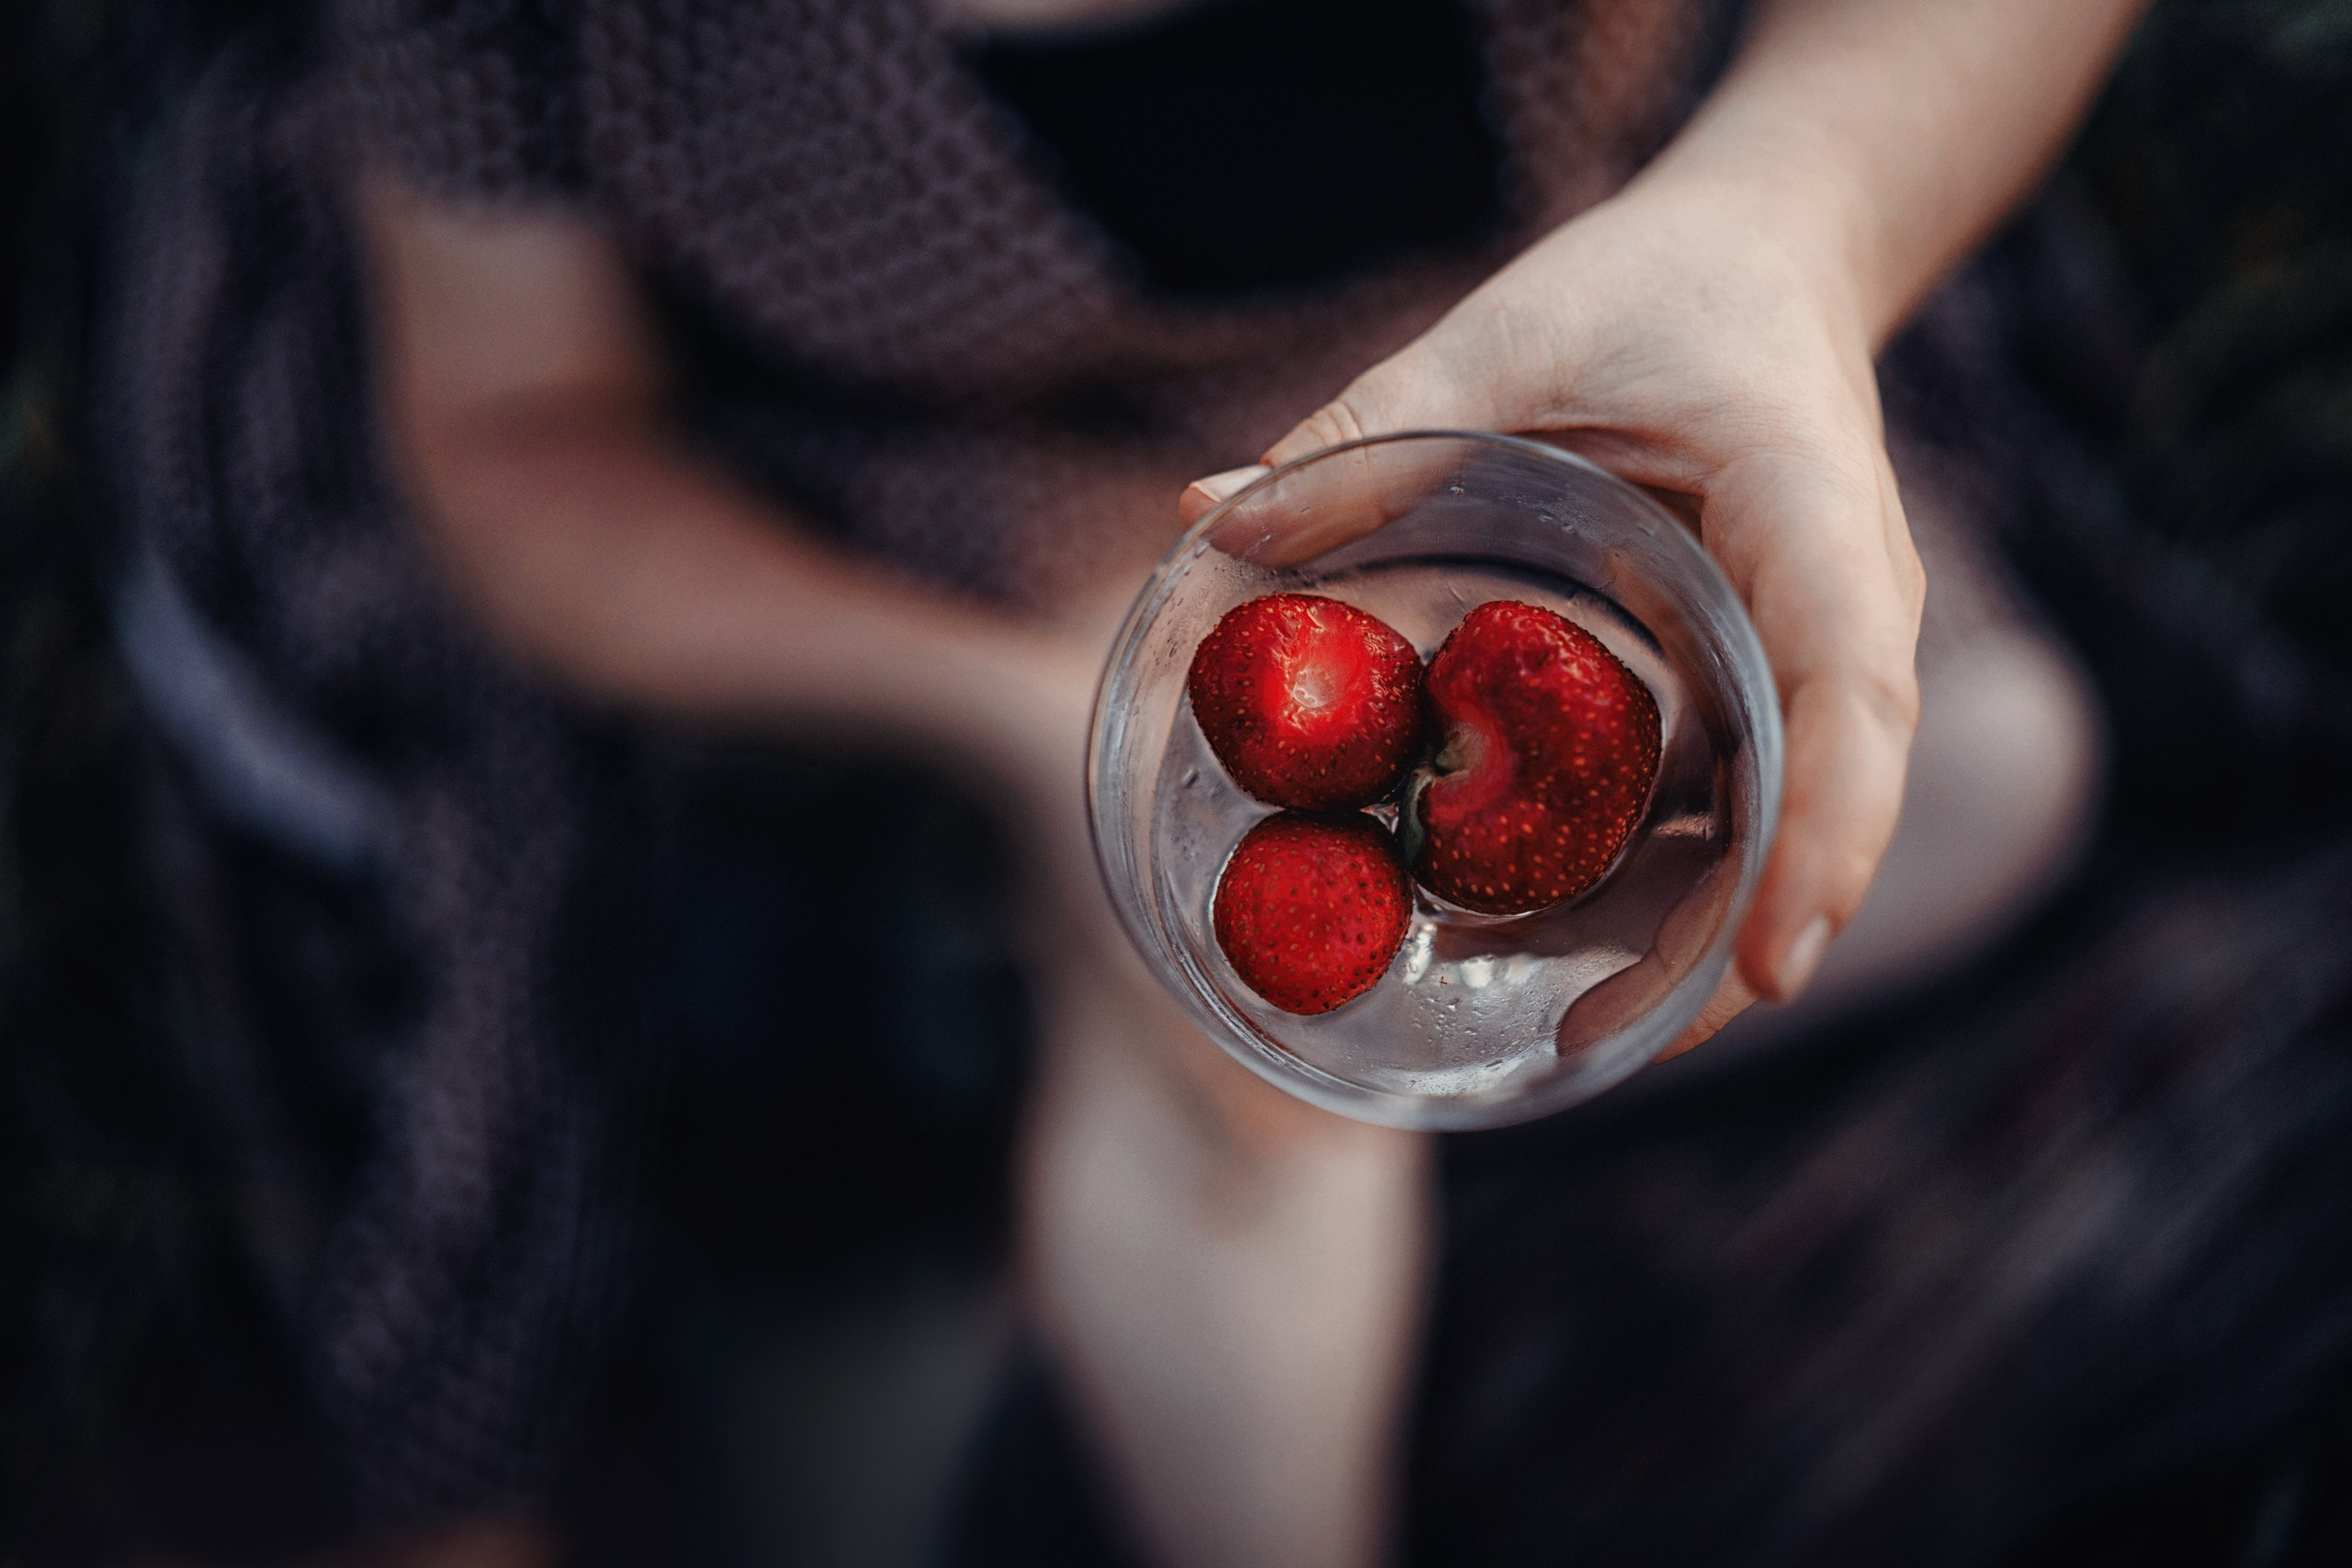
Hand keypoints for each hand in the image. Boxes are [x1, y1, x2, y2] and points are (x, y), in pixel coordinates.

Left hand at [1185, 175, 1924, 1043]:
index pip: (1851, 688)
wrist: (1759, 268)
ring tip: (1540, 1022)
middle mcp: (1840, 614)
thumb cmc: (1656, 291)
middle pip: (1816, 808)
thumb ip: (1375, 425)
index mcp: (1815, 517)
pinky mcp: (1756, 686)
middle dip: (1723, 944)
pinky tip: (1520, 928)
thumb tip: (1205, 528)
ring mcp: (1805, 664)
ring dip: (1668, 935)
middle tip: (1587, 1043)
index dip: (1822, 837)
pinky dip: (1641, 877)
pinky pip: (1718, 804)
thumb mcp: (1512, 334)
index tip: (1765, 972)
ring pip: (1766, 831)